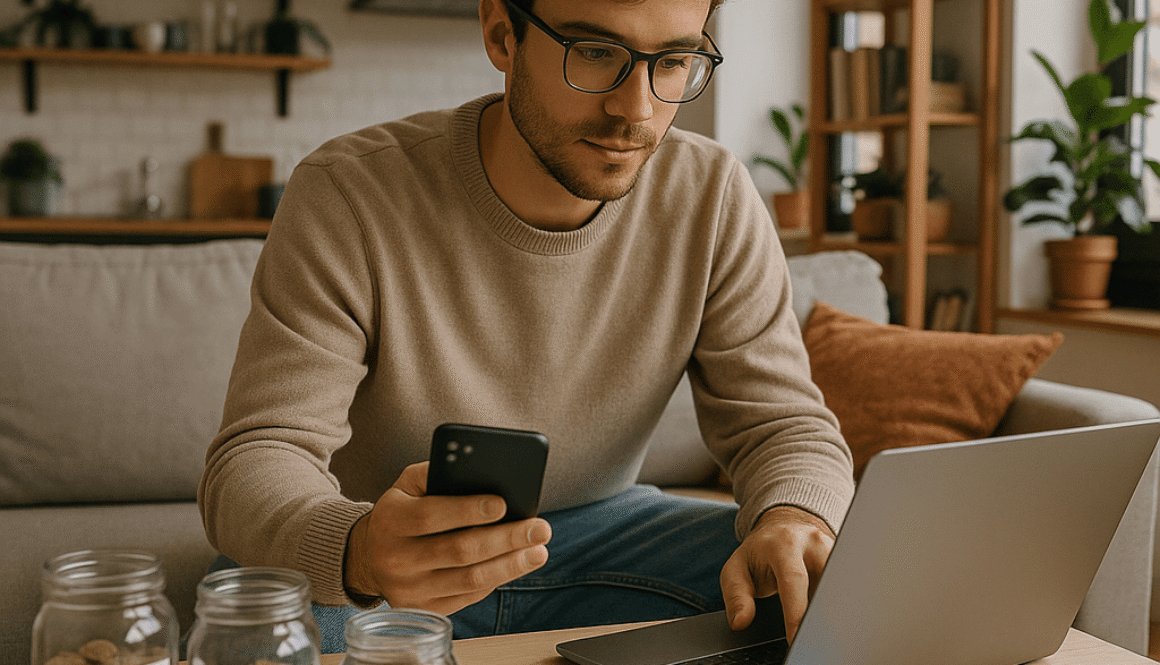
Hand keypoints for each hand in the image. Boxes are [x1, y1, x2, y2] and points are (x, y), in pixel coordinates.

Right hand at [344, 461, 551, 615]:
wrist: (370, 556)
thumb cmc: (402, 511)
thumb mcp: (406, 485)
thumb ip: (436, 472)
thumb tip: (479, 470)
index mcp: (390, 520)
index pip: (430, 516)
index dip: (468, 510)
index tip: (503, 504)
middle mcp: (396, 558)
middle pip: (459, 550)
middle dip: (505, 539)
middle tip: (540, 528)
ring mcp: (410, 589)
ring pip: (469, 579)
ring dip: (510, 565)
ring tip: (538, 551)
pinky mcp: (424, 609)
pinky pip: (468, 597)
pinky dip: (496, 580)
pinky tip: (516, 565)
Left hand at [719, 505, 834, 641]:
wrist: (783, 527)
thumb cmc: (759, 552)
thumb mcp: (736, 569)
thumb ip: (736, 596)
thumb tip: (740, 622)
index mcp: (785, 544)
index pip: (794, 579)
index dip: (796, 611)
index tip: (795, 638)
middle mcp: (814, 543)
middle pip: (826, 582)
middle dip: (821, 614)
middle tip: (810, 638)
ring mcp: (834, 549)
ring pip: (841, 586)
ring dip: (832, 610)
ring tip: (818, 629)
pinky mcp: (845, 560)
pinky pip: (846, 587)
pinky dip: (838, 605)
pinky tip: (830, 617)